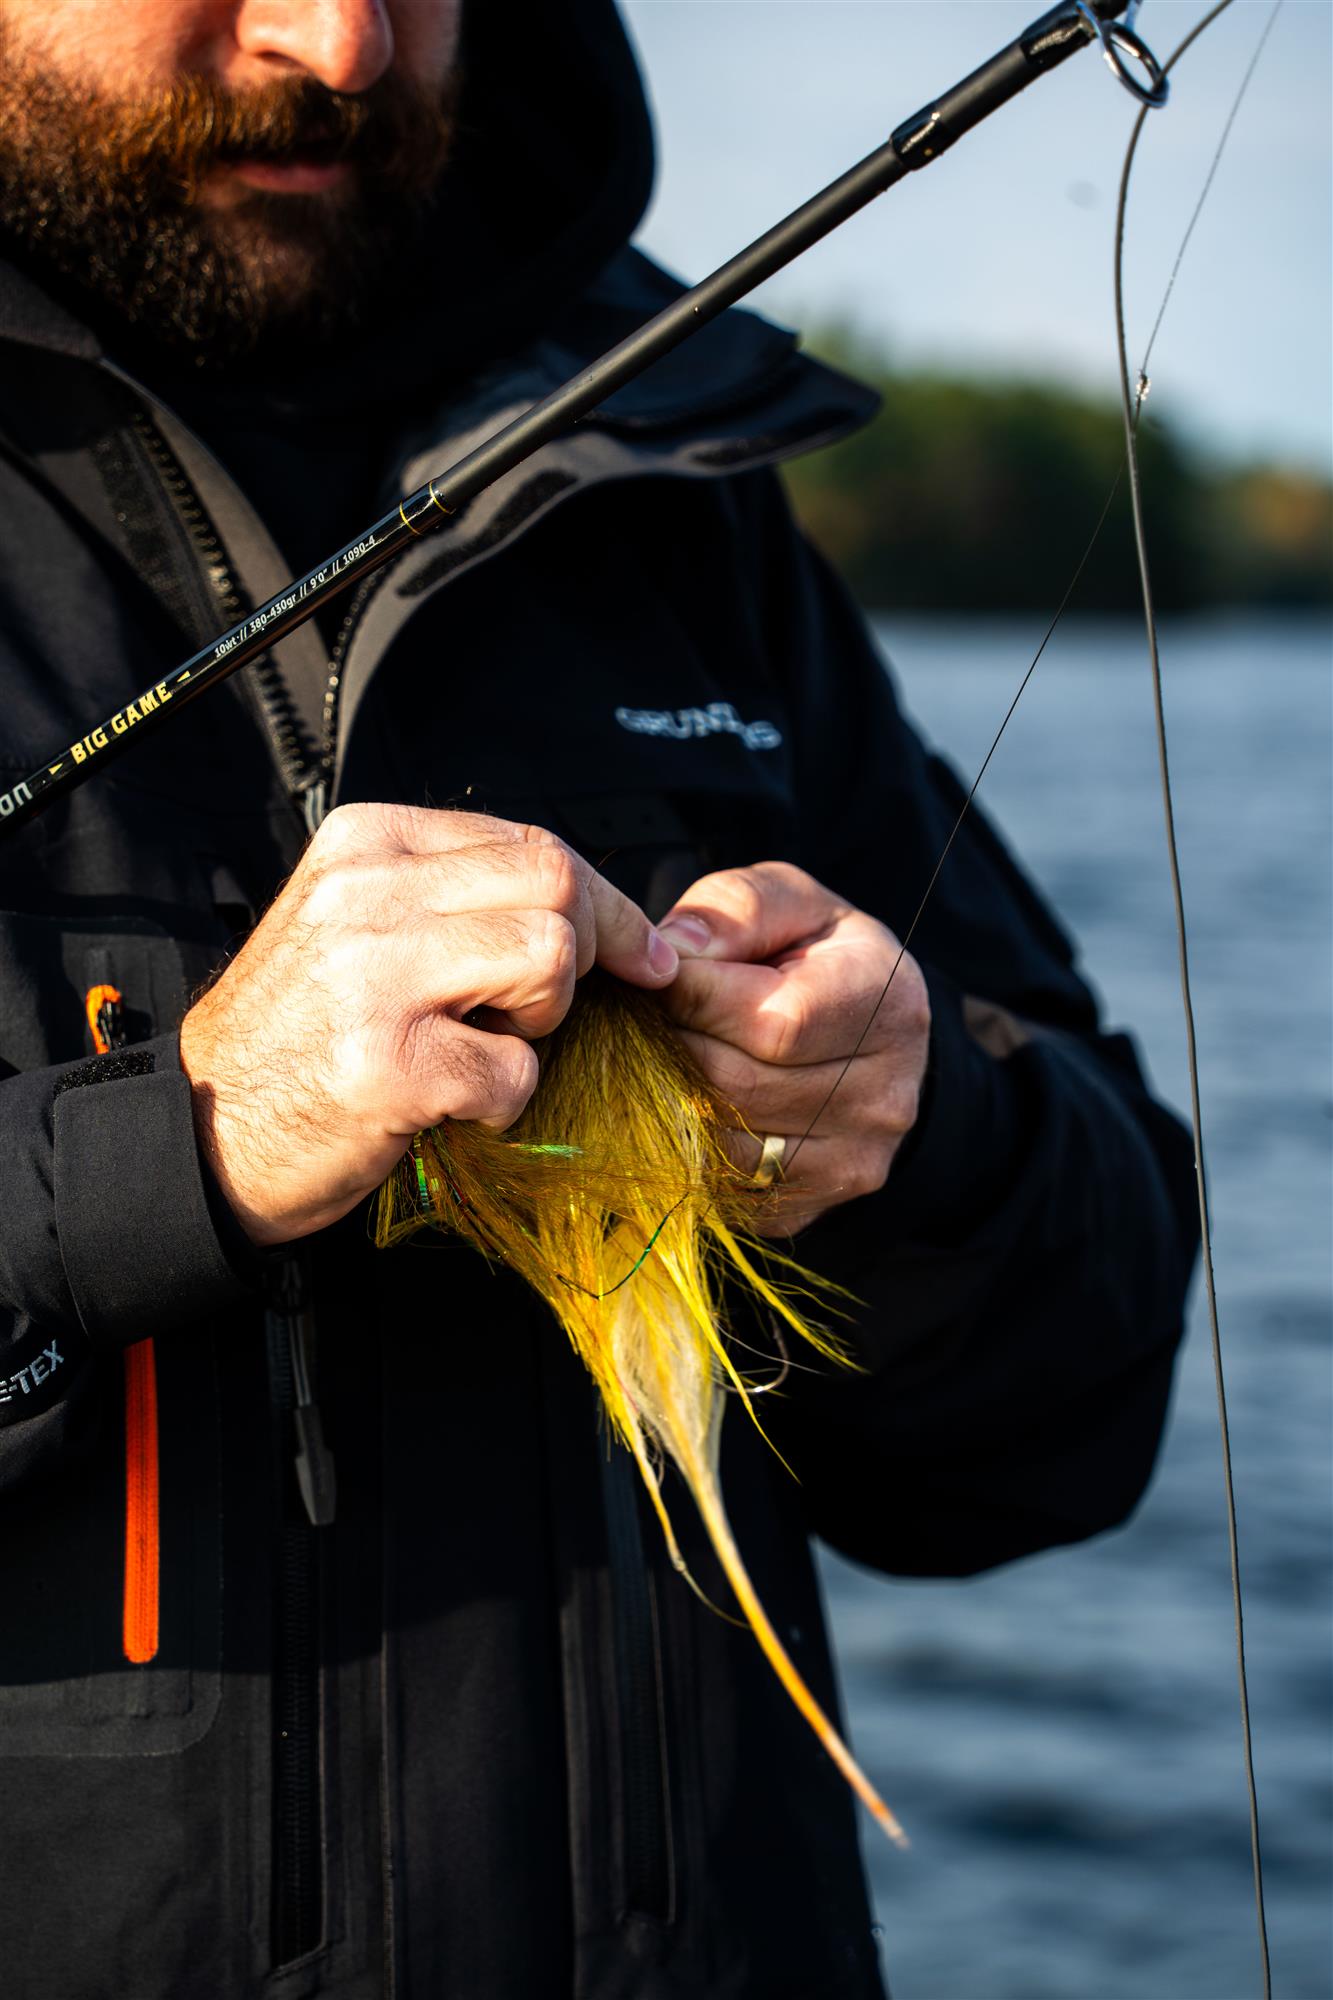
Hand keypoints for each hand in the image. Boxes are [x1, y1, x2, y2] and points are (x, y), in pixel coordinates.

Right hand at [180, 803, 677, 1245]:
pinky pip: (515, 1071)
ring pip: (550, 959)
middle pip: (555, 886)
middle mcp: (367, 893)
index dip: (606, 903)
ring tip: (476, 1045)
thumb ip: (451, 892)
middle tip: (539, 1011)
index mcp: (366, 841)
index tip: (640, 952)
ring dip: (540, 1023)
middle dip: (587, 953)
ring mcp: (374, 977)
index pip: (532, 841)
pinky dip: (501, 1102)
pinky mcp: (388, 1065)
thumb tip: (588, 900)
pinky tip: (444, 1103)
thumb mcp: (355, 920)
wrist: (200, 1130)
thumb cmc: (297, 1035)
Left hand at [657, 863, 929, 1235]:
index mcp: (889, 1005)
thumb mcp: (789, 903)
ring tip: (650, 1055)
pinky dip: (680, 1146)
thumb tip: (674, 951)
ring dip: (666, 1099)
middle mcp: (883, 1097)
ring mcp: (851, 1163)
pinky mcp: (809, 1206)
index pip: (774, 1023)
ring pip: (722, 1142)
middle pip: (739, 1087)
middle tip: (637, 1017)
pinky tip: (673, 1102)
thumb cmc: (815, 955)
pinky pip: (718, 1185)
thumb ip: (736, 910)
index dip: (693, 998)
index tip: (653, 974)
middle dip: (671, 1046)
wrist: (865, 1034)